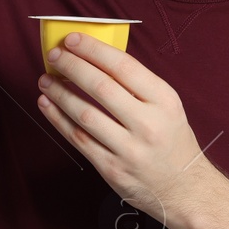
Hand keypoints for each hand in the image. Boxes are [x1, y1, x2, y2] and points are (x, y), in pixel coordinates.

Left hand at [36, 32, 211, 224]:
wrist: (183, 189)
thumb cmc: (170, 141)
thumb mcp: (167, 107)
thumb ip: (137, 85)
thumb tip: (95, 57)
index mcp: (164, 101)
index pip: (123, 67)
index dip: (93, 50)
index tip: (73, 39)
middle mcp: (148, 124)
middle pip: (101, 87)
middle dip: (72, 66)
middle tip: (54, 55)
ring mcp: (129, 149)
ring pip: (85, 114)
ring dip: (60, 93)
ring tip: (45, 79)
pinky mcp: (111, 168)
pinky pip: (78, 139)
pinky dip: (58, 119)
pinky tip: (47, 104)